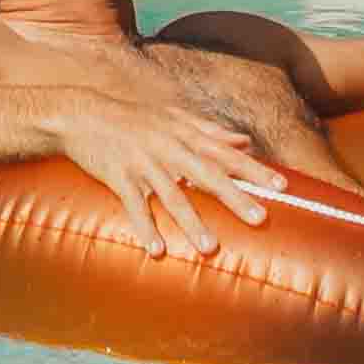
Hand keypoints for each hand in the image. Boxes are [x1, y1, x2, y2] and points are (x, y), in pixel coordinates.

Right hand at [38, 86, 290, 252]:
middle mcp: (168, 148)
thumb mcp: (173, 117)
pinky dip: (145, 227)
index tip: (282, 186)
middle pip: (206, 174)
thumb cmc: (133, 118)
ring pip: (172, 195)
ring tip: (210, 248)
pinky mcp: (118, 176)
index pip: (225, 153)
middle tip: (260, 218)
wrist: (81, 113)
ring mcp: (143, 163)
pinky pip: (134, 205)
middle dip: (234, 196)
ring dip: (191, 222)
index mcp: (184, 134)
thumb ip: (211, 130)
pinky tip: (157, 250)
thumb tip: (245, 139)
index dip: (253, 169)